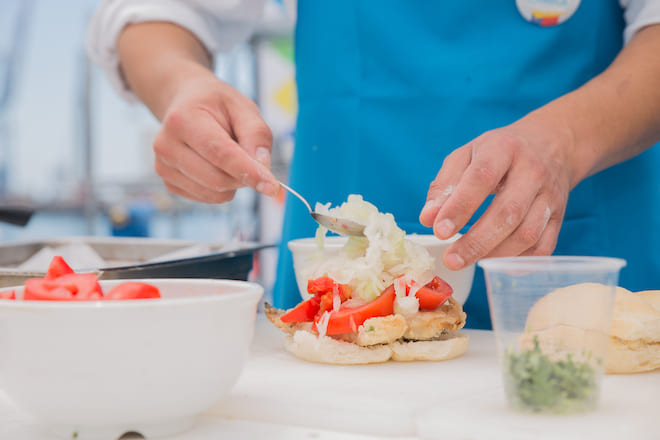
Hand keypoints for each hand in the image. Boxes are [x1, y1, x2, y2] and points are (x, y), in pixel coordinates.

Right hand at [152, 68, 279, 202]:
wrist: (186, 104)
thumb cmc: (216, 105)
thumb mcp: (243, 107)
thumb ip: (257, 134)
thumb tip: (263, 168)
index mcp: (183, 119)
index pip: (220, 154)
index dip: (248, 172)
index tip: (272, 186)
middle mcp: (166, 145)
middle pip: (218, 179)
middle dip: (244, 175)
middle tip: (248, 155)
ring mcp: (164, 167)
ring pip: (214, 193)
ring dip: (234, 182)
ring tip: (228, 155)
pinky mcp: (169, 183)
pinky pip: (208, 198)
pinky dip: (222, 188)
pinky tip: (215, 165)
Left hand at [419, 116, 574, 269]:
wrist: (553, 144)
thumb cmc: (500, 152)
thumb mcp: (467, 155)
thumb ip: (444, 186)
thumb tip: (428, 218)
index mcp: (504, 149)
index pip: (481, 178)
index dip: (460, 207)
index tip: (440, 231)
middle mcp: (532, 172)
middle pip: (507, 213)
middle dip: (476, 241)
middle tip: (451, 260)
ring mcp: (550, 196)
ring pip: (527, 234)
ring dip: (495, 254)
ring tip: (467, 261)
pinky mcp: (560, 217)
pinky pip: (543, 247)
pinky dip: (519, 261)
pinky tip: (495, 263)